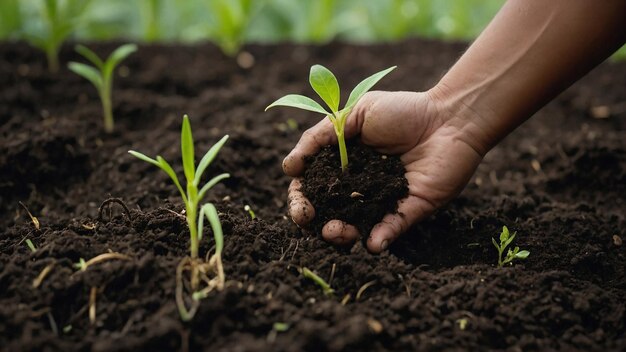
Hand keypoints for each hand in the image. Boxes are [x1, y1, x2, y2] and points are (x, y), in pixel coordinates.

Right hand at [284, 90, 486, 252]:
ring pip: (355, 227)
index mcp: (343, 164)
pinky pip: (391, 230)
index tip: (299, 203)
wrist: (450, 116)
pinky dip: (380, 239)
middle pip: (328, 211)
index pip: (313, 186)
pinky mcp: (409, 211)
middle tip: (310, 220)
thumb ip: (320, 136)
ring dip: (340, 235)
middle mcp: (359, 186)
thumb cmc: (403, 111)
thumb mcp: (355, 113)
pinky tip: (372, 243)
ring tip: (336, 232)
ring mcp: (383, 201)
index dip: (300, 198)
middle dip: (314, 221)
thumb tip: (290, 167)